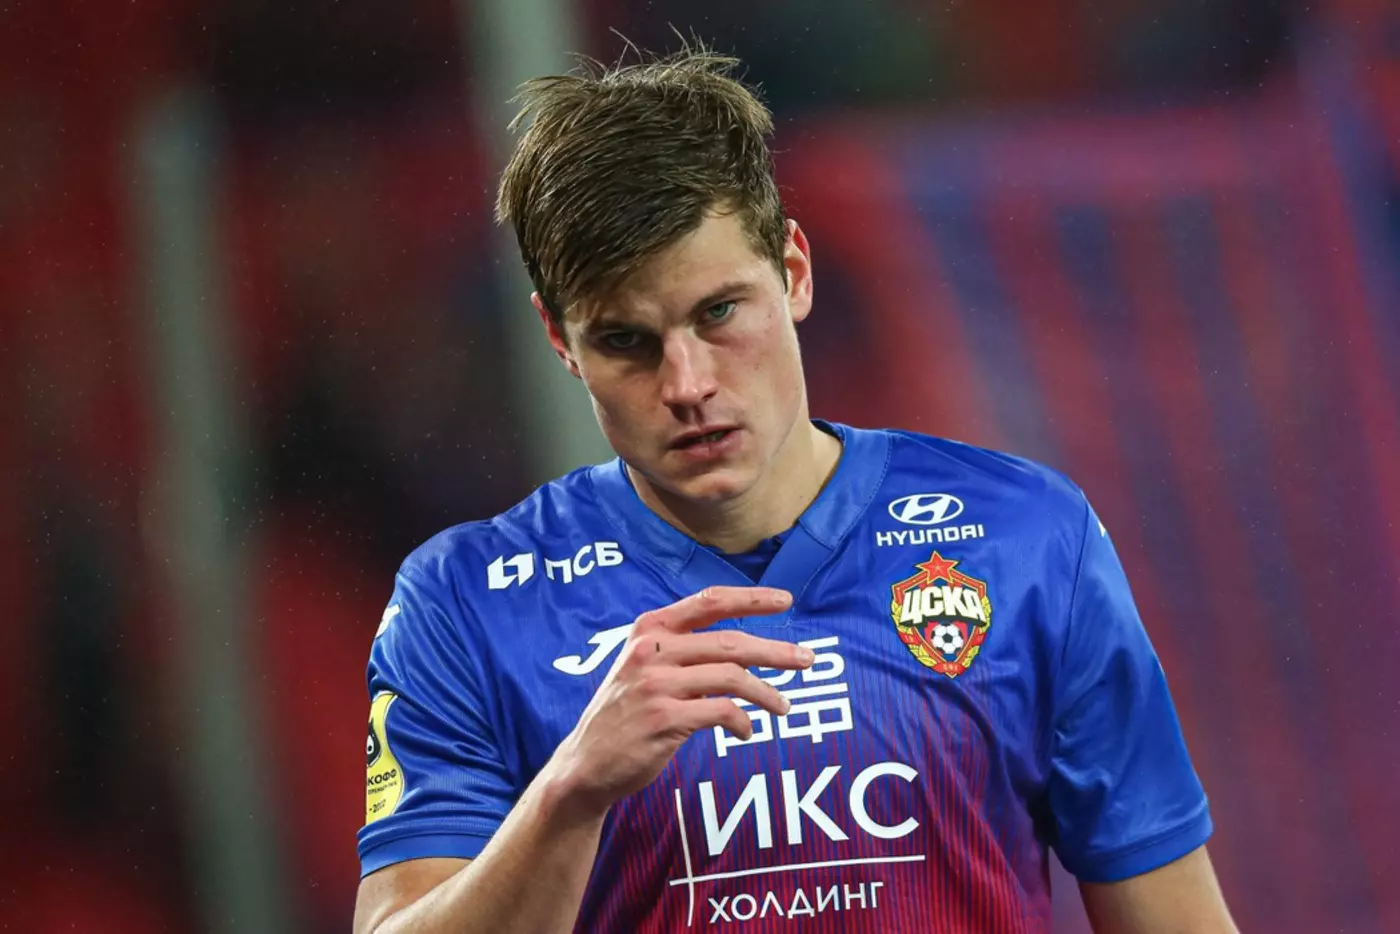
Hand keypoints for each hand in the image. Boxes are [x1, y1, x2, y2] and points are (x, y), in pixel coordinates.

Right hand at [545, 586, 811, 818]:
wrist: (585, 762)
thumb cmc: (625, 714)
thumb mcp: (643, 669)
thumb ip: (684, 653)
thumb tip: (746, 654)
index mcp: (649, 629)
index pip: (708, 601)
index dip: (751, 599)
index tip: (786, 600)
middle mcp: (651, 650)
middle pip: (730, 642)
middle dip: (776, 651)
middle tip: (808, 660)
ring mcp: (656, 684)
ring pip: (732, 677)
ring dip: (766, 693)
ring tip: (784, 707)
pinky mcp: (664, 718)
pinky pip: (722, 712)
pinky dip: (743, 722)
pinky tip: (747, 731)